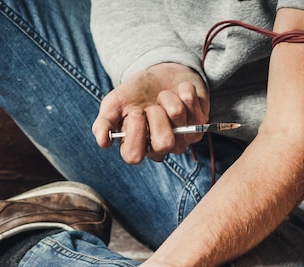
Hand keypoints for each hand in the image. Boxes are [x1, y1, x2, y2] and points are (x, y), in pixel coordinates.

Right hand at [93, 63, 208, 163]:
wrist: (161, 73)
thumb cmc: (135, 93)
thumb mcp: (114, 104)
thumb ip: (104, 123)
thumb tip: (103, 142)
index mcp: (137, 147)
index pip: (133, 156)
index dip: (135, 133)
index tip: (135, 112)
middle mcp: (160, 147)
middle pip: (163, 144)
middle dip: (156, 115)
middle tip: (151, 105)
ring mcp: (182, 138)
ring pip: (179, 123)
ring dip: (168, 99)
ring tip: (163, 96)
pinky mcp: (200, 124)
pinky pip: (192, 106)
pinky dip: (183, 90)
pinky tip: (179, 92)